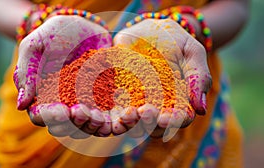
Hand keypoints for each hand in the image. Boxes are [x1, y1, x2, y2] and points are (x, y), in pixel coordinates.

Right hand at [14, 15, 111, 136]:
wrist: (82, 26)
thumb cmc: (53, 34)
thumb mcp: (35, 46)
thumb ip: (26, 73)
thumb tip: (22, 105)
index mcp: (41, 96)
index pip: (40, 116)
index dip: (50, 117)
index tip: (61, 110)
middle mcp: (61, 103)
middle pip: (63, 126)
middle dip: (72, 124)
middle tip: (82, 112)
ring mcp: (82, 102)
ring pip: (84, 125)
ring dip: (90, 124)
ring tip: (98, 116)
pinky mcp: (100, 98)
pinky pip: (102, 115)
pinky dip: (106, 121)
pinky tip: (110, 117)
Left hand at [113, 18, 211, 136]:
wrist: (151, 29)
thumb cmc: (176, 41)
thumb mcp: (192, 53)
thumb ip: (199, 78)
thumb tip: (201, 110)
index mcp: (178, 102)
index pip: (178, 118)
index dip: (173, 121)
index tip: (167, 119)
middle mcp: (158, 106)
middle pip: (154, 124)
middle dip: (150, 123)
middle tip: (145, 113)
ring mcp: (137, 100)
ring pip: (134, 121)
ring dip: (131, 121)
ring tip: (127, 114)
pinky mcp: (120, 92)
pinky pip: (116, 106)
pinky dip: (114, 112)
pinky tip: (112, 110)